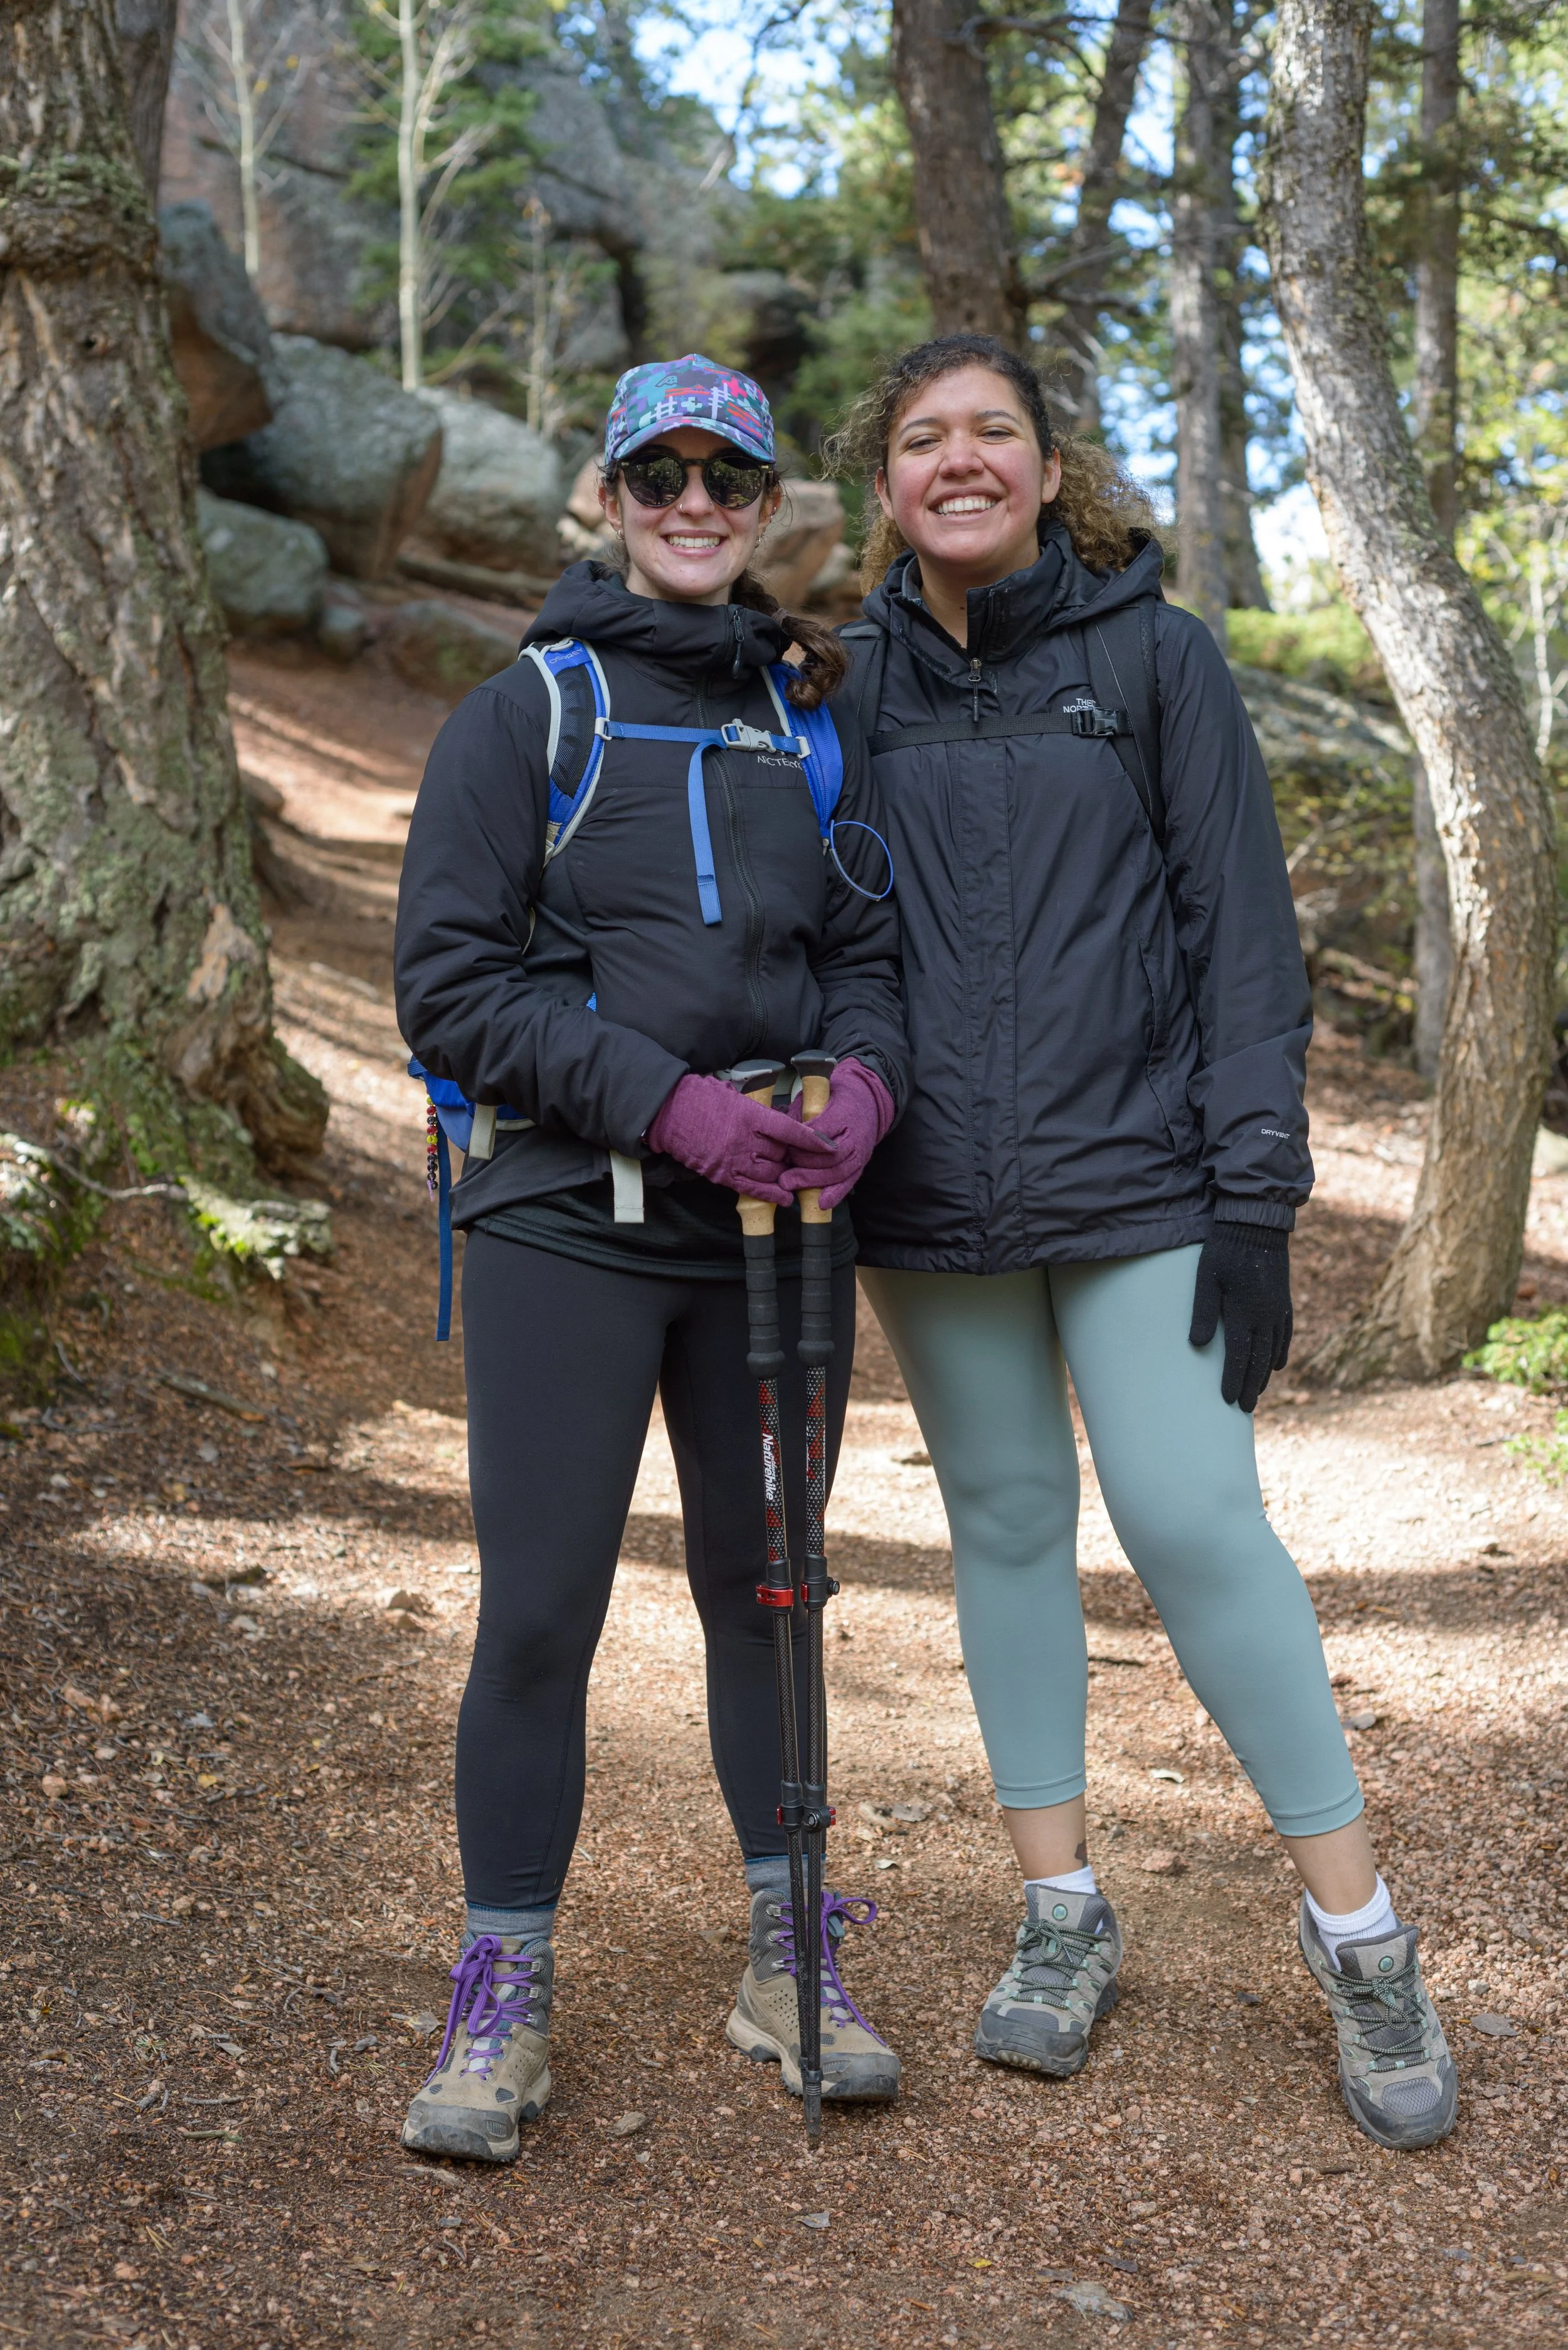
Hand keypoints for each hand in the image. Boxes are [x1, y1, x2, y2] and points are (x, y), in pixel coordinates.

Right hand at [646, 1073, 836, 1204]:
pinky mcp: (722, 1175)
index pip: (790, 1130)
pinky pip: (752, 1189)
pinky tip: (785, 1198)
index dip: (812, 1140)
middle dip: (792, 1156)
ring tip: (788, 1170)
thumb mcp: (733, 1095)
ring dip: (782, 1173)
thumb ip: (756, 1108)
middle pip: (782, 1155)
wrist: (666, 1112)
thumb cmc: (698, 1097)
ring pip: (771, 1173)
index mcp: (749, 1116)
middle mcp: (744, 1140)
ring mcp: (732, 1160)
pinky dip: (771, 1194)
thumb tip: (778, 1116)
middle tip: (797, 1155)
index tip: (830, 1146)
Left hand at [780, 1058, 895, 1210]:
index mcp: (844, 1114)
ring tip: (790, 1185)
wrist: (868, 1103)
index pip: (821, 1132)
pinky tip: (822, 1204)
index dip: (801, 1143)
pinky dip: (836, 1194)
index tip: (783, 1146)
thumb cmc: (835, 1099)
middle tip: (782, 1172)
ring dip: (813, 1181)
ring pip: (838, 1171)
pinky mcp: (861, 1165)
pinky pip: (849, 1182)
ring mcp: (860, 1153)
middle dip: (804, 1166)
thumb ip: (799, 1112)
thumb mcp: (817, 1096)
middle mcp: (855, 1135)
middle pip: (829, 1156)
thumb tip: (776, 1129)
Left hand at [1188, 1221, 1292, 1412]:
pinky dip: (1280, 1353)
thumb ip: (1202, 1312)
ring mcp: (1278, 1310)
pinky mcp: (1284, 1302)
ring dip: (1264, 1374)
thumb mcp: (1206, 1279)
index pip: (1238, 1355)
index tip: (1228, 1400)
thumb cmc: (1224, 1251)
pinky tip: (1276, 1365)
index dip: (1233, 1379)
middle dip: (1251, 1386)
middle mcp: (1265, 1316)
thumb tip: (1196, 1345)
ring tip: (1256, 1393)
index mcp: (1244, 1312)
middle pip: (1258, 1360)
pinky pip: (1285, 1335)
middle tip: (1244, 1408)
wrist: (1256, 1226)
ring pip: (1273, 1351)